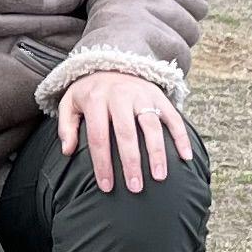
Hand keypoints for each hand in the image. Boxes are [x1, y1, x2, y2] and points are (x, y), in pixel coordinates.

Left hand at [53, 69, 194, 194]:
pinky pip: (173, 117)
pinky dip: (181, 136)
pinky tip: (185, 157)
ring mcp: (142, 95)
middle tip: (135, 188)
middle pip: (127, 133)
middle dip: (131, 162)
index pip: (99, 136)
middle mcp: (120, 96)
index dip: (102, 163)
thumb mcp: (70, 103)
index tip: (106, 187)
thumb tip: (67, 151)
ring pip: (152, 125)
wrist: (112, 63)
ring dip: (157, 153)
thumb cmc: (89, 92)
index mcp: (96, 99)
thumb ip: (66, 126)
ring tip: (160, 177)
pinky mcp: (159, 96)